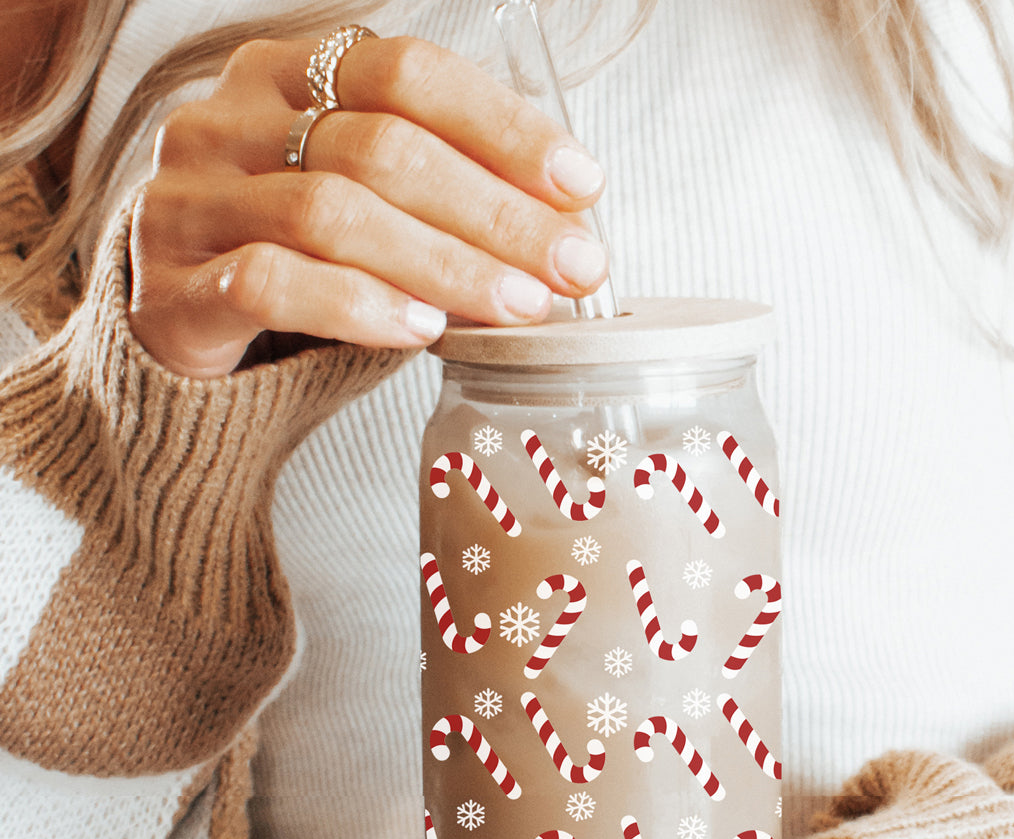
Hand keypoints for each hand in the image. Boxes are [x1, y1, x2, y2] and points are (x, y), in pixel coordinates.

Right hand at [129, 35, 608, 376]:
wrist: (175, 322)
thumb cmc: (294, 257)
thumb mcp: (366, 202)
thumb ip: (441, 196)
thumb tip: (565, 224)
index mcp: (285, 76)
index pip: (406, 73)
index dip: (502, 126)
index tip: (581, 185)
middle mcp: (229, 120)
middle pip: (381, 147)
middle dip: (495, 212)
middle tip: (572, 265)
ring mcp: (192, 199)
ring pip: (332, 214)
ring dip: (445, 263)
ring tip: (516, 305)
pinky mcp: (171, 287)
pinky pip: (271, 282)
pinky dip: (359, 305)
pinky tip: (421, 329)